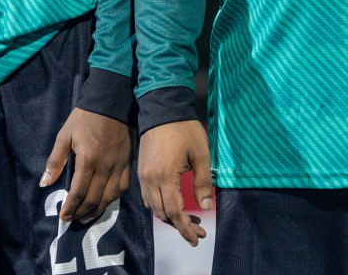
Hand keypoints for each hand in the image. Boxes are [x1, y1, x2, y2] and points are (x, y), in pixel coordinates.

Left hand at [41, 108, 131, 223]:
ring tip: (87, 216)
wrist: (111, 102)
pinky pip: (122, 187)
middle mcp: (105, 166)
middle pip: (94, 198)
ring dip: (97, 210)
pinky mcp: (128, 162)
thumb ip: (55, 161)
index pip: (79, 192)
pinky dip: (113, 198)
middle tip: (73, 219)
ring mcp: (119, 165)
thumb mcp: (65, 135)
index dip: (71, 207)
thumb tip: (44, 183)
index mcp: (88, 159)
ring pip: (110, 196)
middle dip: (81, 212)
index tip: (63, 216)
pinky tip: (105, 201)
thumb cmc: (85, 118)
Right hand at [138, 120, 211, 246]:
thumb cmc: (184, 129)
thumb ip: (203, 182)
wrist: (161, 108)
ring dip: (170, 218)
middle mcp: (150, 179)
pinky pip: (148, 197)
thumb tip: (205, 207)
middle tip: (198, 232)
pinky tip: (174, 205)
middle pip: (162, 214)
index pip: (174, 212)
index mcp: (165, 176)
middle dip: (180, 227)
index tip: (197, 238)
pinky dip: (160, 206)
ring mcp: (143, 176)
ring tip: (190, 221)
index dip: (185, 228)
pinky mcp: (141, 171)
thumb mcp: (201, 154)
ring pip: (154, 208)